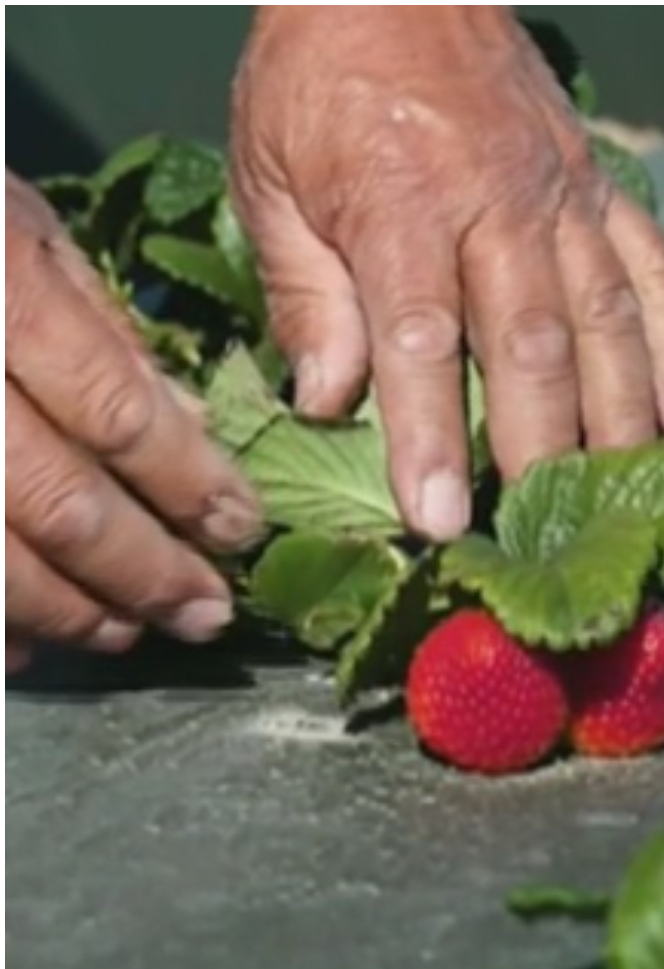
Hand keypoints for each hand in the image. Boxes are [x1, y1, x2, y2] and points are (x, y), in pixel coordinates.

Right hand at [6, 172, 259, 670]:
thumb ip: (100, 325)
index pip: (114, 411)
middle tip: (204, 611)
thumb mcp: (20, 224)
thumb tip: (191, 420)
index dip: (188, 482)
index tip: (241, 528)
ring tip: (123, 632)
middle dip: (141, 570)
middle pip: (53, 500)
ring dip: (60, 609)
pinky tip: (18, 650)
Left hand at [230, 6, 663, 541]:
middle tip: (541, 530)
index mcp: (402, 201)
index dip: (433, 436)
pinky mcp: (605, 188)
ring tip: (625, 499)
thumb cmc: (320, 81)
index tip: (442, 519)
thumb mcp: (269, 175)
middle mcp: (500, 202)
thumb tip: (327, 401)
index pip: (424, 337)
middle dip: (540, 447)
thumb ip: (301, 290)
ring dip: (622, 418)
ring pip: (609, 320)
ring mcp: (566, 196)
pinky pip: (659, 274)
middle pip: (534, 343)